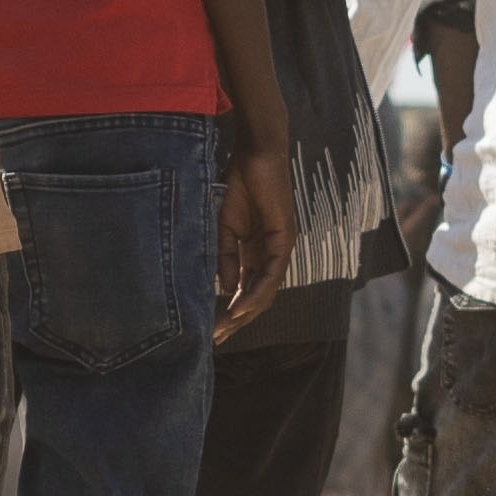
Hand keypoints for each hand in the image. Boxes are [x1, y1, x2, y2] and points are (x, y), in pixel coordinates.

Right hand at [213, 136, 294, 340]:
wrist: (254, 155)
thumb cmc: (238, 184)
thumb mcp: (223, 228)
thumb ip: (224, 257)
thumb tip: (224, 288)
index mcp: (254, 252)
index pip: (244, 289)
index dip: (229, 311)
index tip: (211, 330)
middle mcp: (269, 255)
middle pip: (256, 297)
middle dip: (236, 320)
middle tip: (216, 340)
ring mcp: (279, 249)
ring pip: (265, 291)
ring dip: (246, 313)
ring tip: (225, 329)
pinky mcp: (284, 240)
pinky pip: (271, 274)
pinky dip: (255, 293)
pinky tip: (239, 308)